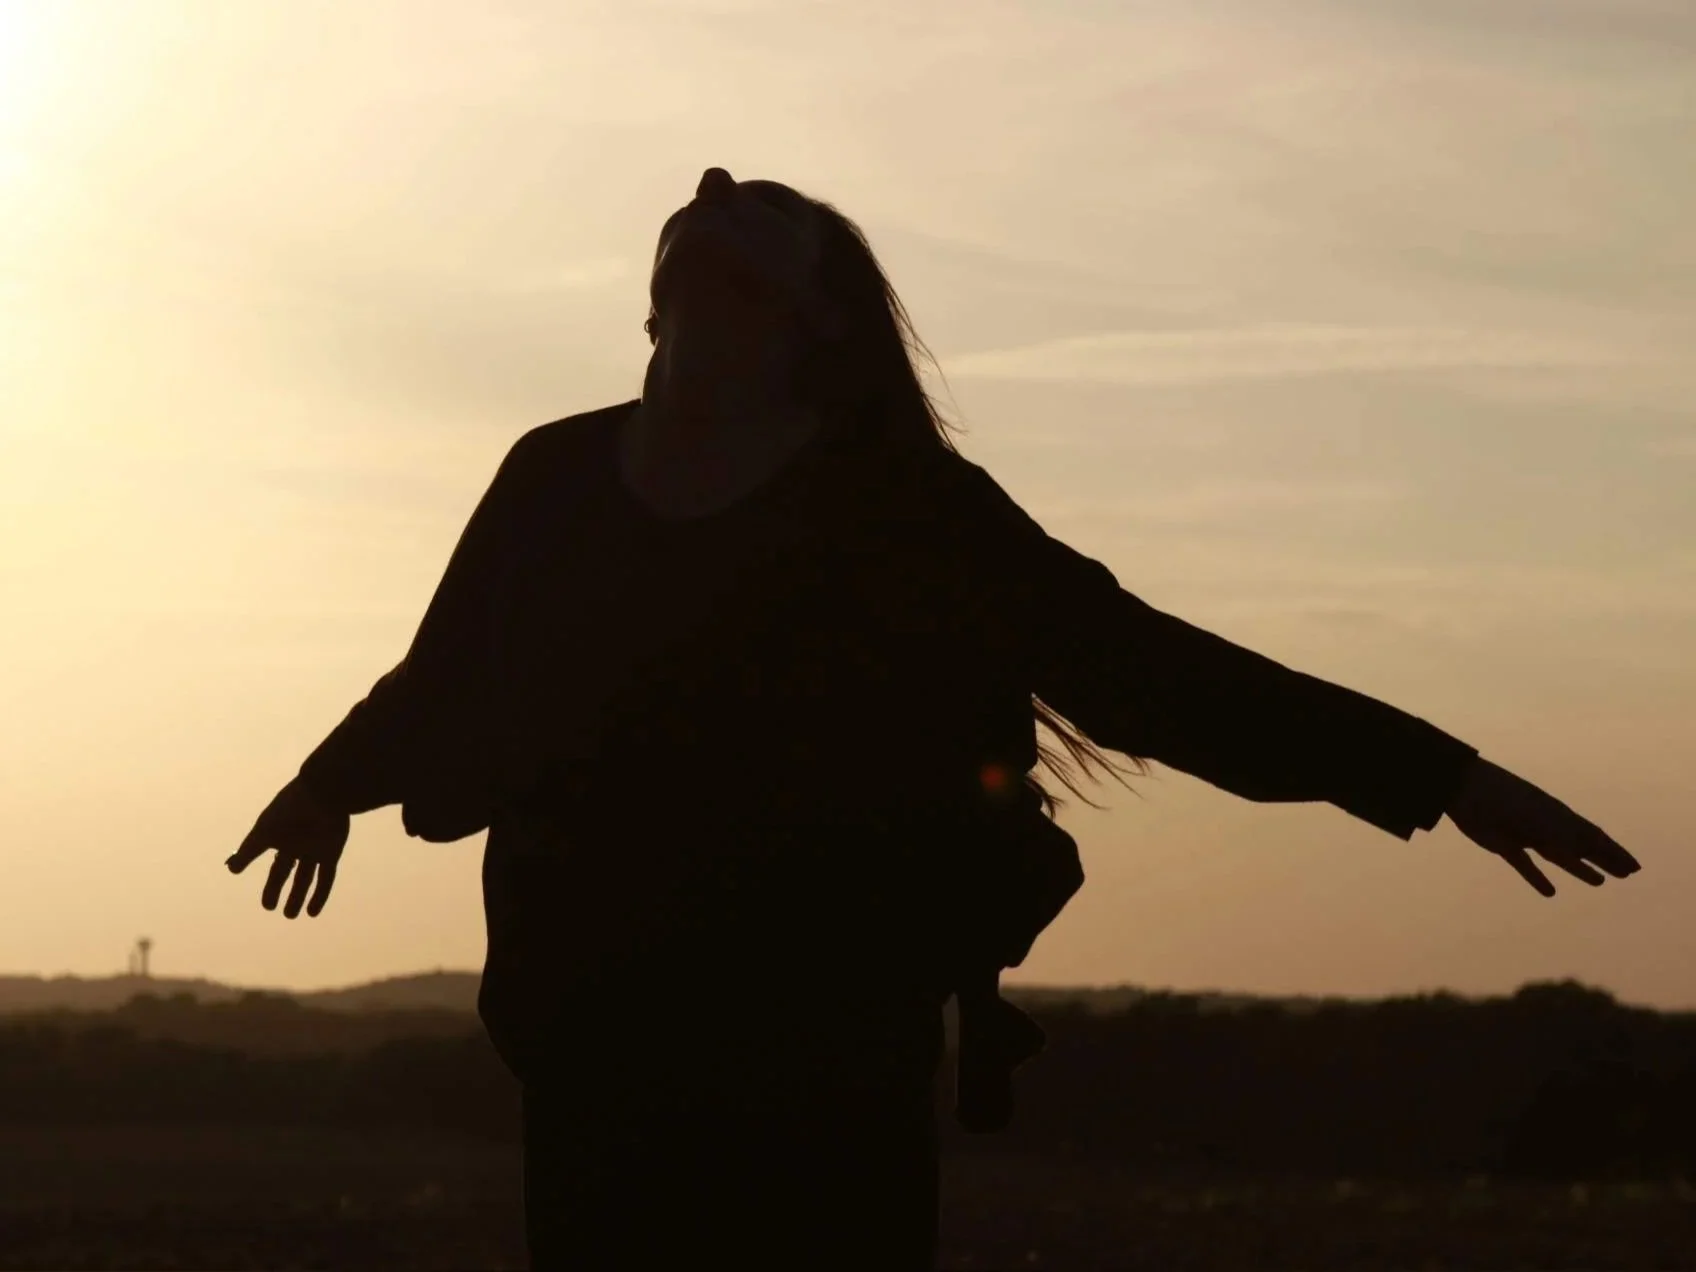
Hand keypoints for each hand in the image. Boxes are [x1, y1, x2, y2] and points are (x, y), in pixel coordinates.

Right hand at [227, 777, 349, 917]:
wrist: (323, 795)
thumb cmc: (290, 810)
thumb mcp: (265, 831)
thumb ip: (248, 850)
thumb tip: (230, 869)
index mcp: (275, 832)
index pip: (258, 850)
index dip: (246, 859)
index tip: (235, 870)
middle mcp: (294, 842)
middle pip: (284, 870)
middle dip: (276, 889)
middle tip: (269, 907)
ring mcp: (314, 848)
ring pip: (305, 878)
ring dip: (298, 897)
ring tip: (290, 915)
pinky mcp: (331, 852)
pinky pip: (325, 878)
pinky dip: (319, 895)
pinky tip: (312, 913)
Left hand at [1444, 756, 1639, 896]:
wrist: (1463, 789)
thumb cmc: (1505, 798)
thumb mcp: (1541, 818)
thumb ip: (1567, 834)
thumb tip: (1596, 848)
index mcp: (1558, 815)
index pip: (1594, 837)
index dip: (1614, 853)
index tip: (1634, 867)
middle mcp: (1546, 825)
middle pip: (1582, 846)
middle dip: (1604, 860)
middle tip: (1627, 874)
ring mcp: (1526, 835)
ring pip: (1559, 856)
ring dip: (1580, 869)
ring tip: (1600, 882)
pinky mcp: (1503, 845)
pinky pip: (1525, 865)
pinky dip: (1538, 878)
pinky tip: (1550, 892)